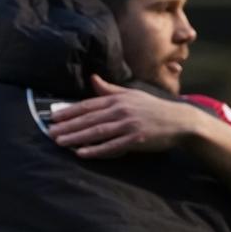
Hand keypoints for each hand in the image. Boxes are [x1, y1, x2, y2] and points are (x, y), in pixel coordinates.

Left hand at [49, 75, 194, 158]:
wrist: (181, 121)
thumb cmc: (155, 109)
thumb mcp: (132, 94)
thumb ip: (110, 89)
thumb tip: (93, 79)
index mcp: (118, 99)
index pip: (88, 105)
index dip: (69, 111)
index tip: (53, 116)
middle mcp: (121, 110)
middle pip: (89, 119)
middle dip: (67, 126)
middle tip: (50, 132)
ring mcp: (128, 125)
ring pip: (97, 132)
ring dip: (76, 137)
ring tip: (60, 142)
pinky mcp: (136, 139)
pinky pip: (112, 146)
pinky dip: (96, 150)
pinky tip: (82, 153)